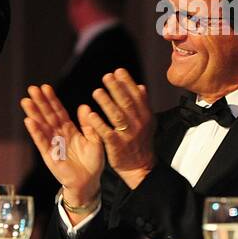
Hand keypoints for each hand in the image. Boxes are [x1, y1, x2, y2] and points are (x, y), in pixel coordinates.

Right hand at [21, 84, 104, 216]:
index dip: (52, 100)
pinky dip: (36, 132)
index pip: (59, 111)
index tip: (46, 87)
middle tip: (32, 88)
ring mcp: (53, 144)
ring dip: (34, 113)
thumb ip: (88, 124)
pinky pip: (42, 141)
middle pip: (48, 115)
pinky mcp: (49, 155)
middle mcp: (59, 135)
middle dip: (40, 102)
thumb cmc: (92, 162)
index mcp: (70, 129)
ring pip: (42, 126)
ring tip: (26, 101)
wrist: (89, 182)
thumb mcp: (95, 140)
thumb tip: (84, 106)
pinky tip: (29, 121)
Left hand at [80, 69, 155, 188]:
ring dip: (107, 103)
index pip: (137, 96)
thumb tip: (141, 86)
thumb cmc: (140, 143)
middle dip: (117, 89)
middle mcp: (138, 124)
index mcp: (145, 116)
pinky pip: (107, 133)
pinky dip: (99, 124)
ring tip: (97, 92)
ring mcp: (128, 136)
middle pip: (127, 103)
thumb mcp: (146, 122)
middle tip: (107, 77)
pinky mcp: (117, 147)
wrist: (140, 167)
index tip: (118, 71)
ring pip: (117, 116)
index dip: (127, 83)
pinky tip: (91, 115)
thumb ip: (143, 104)